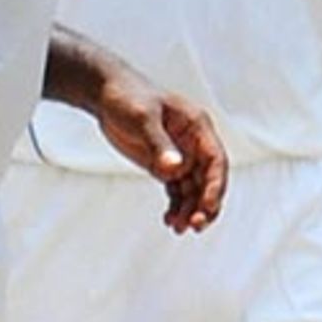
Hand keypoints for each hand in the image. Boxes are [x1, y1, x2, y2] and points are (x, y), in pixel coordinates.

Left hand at [93, 65, 227, 233]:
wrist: (105, 94)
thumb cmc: (127, 96)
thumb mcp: (142, 117)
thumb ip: (159, 143)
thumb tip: (176, 169)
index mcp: (197, 126)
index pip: (216, 160)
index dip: (215, 185)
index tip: (206, 207)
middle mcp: (193, 143)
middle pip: (208, 179)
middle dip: (205, 204)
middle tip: (195, 225)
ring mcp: (180, 155)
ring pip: (194, 189)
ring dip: (190, 209)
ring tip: (178, 227)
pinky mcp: (165, 165)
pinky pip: (177, 191)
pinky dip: (176, 207)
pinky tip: (169, 220)